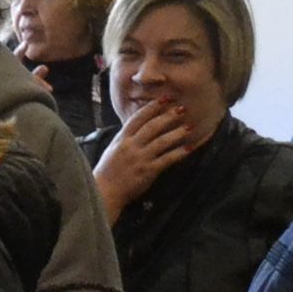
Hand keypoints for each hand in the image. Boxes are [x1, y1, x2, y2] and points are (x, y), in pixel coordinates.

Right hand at [92, 100, 198, 221]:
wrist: (103, 193)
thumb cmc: (107, 172)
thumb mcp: (112, 150)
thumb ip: (125, 138)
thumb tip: (138, 126)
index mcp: (121, 140)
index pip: (138, 118)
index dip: (152, 107)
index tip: (165, 98)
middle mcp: (131, 146)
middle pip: (152, 127)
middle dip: (168, 116)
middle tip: (182, 108)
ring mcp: (140, 159)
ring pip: (162, 141)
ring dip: (177, 133)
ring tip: (189, 127)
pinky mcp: (148, 171)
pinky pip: (167, 159)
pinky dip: (178, 153)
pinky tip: (188, 148)